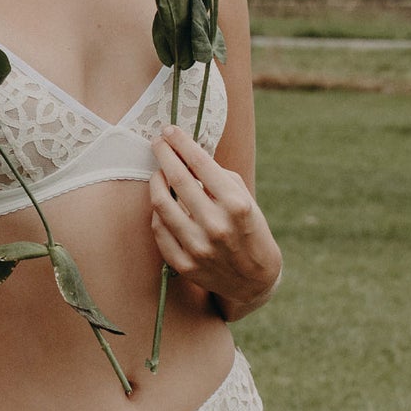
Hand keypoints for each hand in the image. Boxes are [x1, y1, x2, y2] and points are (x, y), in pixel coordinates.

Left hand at [148, 125, 281, 313]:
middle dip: (164, 154)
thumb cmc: (250, 231)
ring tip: (158, 173)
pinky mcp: (183, 264)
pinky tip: (162, 202)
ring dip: (156, 181)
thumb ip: (218, 179)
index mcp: (236, 205)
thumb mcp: (245, 200)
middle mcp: (216, 225)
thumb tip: (187, 155)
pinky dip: (158, 212)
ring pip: (161, 204)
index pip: (200, 164)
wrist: (254, 280)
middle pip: (177, 179)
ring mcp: (198, 247)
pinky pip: (159, 229)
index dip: (181, 143)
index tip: (170, 130)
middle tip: (158, 142)